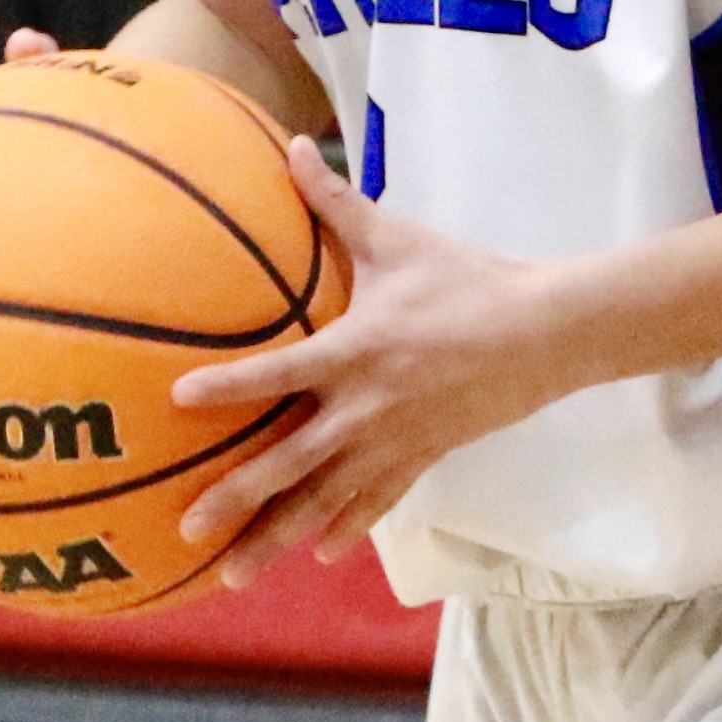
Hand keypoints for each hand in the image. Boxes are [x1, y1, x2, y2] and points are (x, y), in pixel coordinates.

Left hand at [168, 142, 579, 584]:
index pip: (279, 372)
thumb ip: (335, 202)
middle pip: (289, 462)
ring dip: (277, 537)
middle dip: (235, 497)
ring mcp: (393, 441)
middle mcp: (366, 407)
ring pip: (324, 500)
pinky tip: (319, 553)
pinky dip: (346, 527)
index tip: (178, 398)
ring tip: (231, 574)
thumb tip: (292, 147)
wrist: (543, 333)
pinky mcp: (421, 458)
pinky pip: (376, 502)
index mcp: (355, 351)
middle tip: (185, 527)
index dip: (228, 385)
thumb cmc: (464, 280)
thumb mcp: (397, 238)